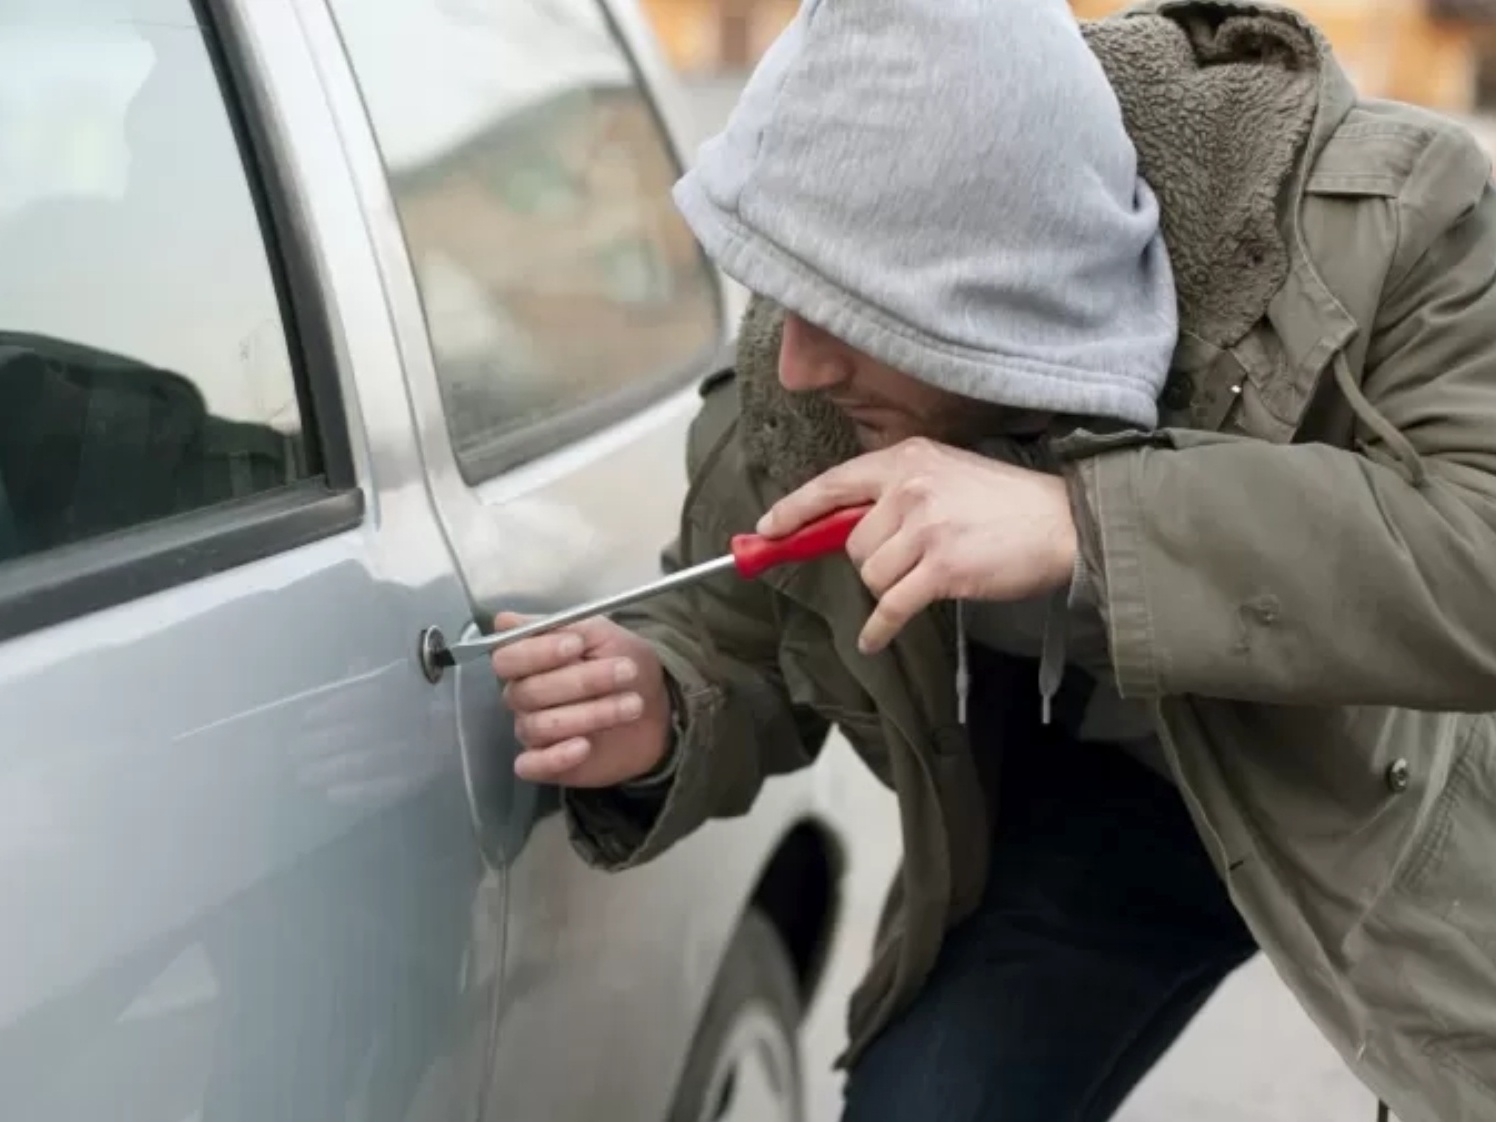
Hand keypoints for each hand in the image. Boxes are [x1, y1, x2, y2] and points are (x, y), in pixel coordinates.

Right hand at [491, 613, 672, 786]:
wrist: (656, 706)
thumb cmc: (622, 663)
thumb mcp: (602, 634)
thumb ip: (561, 626)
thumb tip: (506, 620)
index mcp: (527, 662)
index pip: (507, 658)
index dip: (537, 653)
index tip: (577, 646)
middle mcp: (522, 696)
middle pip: (528, 692)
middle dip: (582, 681)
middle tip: (626, 672)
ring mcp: (533, 731)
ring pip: (539, 726)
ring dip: (589, 714)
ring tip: (632, 705)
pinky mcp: (546, 764)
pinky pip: (531, 766)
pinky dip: (554, 757)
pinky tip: (583, 746)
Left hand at [757, 437, 1076, 652]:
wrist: (1063, 523)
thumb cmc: (1006, 503)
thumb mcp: (947, 474)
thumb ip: (898, 491)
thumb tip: (844, 525)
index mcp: (907, 459)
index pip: (833, 483)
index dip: (795, 509)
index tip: (768, 528)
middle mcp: (910, 488)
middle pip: (851, 542)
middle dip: (872, 561)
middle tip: (912, 560)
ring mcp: (925, 528)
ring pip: (870, 575)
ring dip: (890, 587)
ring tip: (929, 576)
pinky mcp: (942, 568)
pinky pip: (890, 607)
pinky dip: (880, 628)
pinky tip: (874, 638)